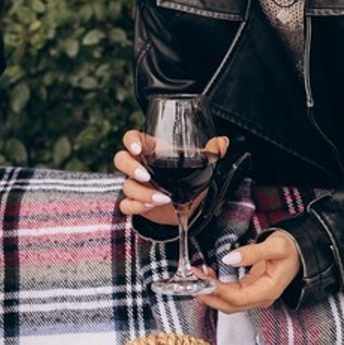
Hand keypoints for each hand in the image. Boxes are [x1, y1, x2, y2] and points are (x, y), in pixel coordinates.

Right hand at [113, 130, 227, 227]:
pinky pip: (126, 204)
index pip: (131, 138)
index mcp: (150, 150)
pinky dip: (136, 206)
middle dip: (131, 167)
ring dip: (141, 192)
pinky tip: (151, 206)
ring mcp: (135, 185)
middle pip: (121, 159)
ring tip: (162, 198)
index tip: (138, 148)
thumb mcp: (203, 164)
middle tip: (146, 176)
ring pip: (126, 185)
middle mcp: (139, 165)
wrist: (191, 206)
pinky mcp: (136, 204)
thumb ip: (212, 152)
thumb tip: (222, 142)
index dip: (130, 141)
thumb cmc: (192, 178)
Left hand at [197, 229, 300, 312]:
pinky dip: (218, 288)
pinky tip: (209, 276)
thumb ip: (252, 253)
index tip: (203, 281)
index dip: (218, 292)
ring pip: (229, 302)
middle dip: (209, 296)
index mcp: (268, 291)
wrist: (300, 251)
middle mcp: (261, 298)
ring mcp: (256, 295)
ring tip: (197, 276)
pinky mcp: (251, 290)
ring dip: (211, 293)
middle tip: (192, 281)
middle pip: (230, 306)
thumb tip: (229, 259)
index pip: (238, 299)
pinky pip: (231, 294)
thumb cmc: (291, 249)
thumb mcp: (275, 246)